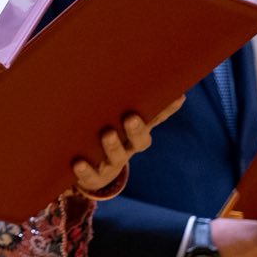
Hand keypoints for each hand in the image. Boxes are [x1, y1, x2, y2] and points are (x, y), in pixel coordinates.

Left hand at [66, 97, 183, 198]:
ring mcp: (113, 164)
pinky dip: (86, 171)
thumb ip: (134, 102)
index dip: (167, 110)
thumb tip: (159, 78)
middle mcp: (128, 148)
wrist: (93, 173)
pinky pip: (92, 177)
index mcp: (137, 133)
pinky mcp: (96, 178)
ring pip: (117, 157)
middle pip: (139, 141)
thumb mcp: (121, 119)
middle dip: (136, 129)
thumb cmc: (110, 136)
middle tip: (131, 117)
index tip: (178, 96)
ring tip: (108, 134)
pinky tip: (78, 163)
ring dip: (114, 146)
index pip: (155, 120)